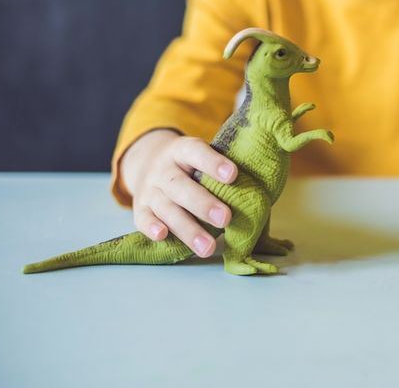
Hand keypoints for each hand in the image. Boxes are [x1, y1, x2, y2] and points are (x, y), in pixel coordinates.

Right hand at [120, 129, 236, 256]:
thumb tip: (258, 193)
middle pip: (181, 186)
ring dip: (187, 228)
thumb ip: (221, 172)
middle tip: (225, 218)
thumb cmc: (191, 166)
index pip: (196, 152)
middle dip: (204, 204)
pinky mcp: (140, 208)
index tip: (233, 175)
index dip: (213, 163)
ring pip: (166, 208)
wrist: (148, 161)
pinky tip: (163, 236)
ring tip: (208, 247)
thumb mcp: (202, 158)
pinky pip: (142, 219)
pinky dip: (151, 228)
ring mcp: (149, 189)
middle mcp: (163, 169)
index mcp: (182, 150)